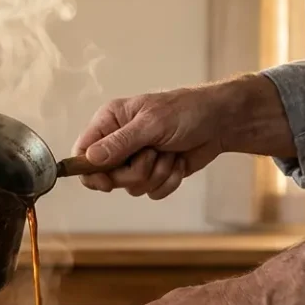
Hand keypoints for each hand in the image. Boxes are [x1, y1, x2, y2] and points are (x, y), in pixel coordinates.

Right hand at [70, 86, 224, 197]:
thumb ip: (120, 143)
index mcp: (110, 121)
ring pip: (131, 187)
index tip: (106, 181)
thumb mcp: (152, 124)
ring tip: (170, 154)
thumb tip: (89, 159)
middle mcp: (119, 142)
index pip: (83, 152)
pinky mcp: (155, 173)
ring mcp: (137, 159)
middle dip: (135, 172)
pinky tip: (177, 162)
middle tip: (152, 155)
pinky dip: (168, 181)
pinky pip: (151, 192)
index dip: (90, 171)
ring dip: (156, 174)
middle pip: (107, 177)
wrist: (221, 122)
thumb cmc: (187, 111)